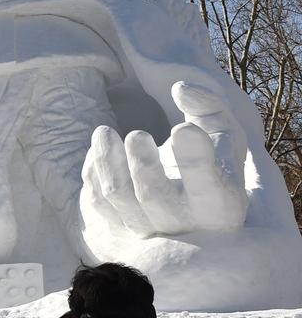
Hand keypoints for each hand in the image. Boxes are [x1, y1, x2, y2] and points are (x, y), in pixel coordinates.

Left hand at [81, 81, 248, 239]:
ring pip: (118, 197)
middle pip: (153, 195)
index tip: (182, 130)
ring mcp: (147, 228)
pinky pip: (97, 202)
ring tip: (104, 132)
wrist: (193, 214)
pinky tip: (99, 151)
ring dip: (106, 161)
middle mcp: (183, 222)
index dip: (195, 159)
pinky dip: (93, 174)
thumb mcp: (224, 135)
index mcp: (219, 202)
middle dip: (142, 163)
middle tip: (137, 134)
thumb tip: (180, 88)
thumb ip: (209, 107)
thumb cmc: (212, 165)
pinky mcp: (120, 228)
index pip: (208, 184)